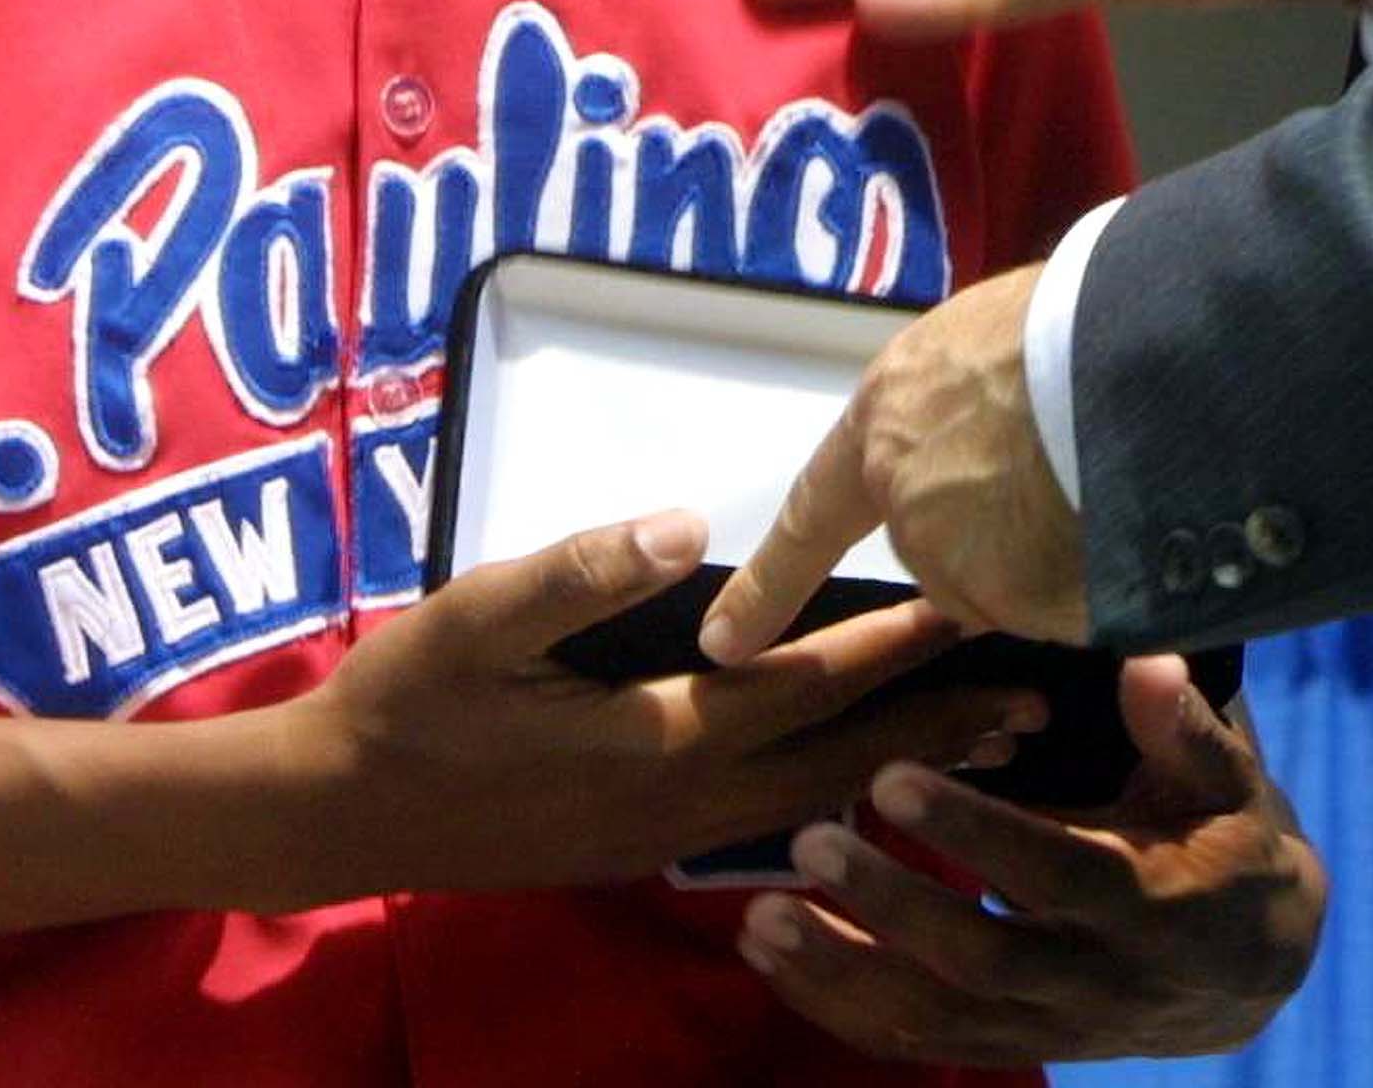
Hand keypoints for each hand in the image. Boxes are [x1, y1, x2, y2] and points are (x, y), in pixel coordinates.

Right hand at [277, 512, 1043, 902]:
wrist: (339, 813)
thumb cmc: (408, 699)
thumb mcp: (478, 615)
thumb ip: (581, 571)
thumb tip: (682, 526)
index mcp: (653, 742)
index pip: (800, 687)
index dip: (888, 644)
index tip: (970, 605)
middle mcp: (680, 803)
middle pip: (835, 758)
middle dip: (934, 721)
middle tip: (1032, 692)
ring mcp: (664, 838)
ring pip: (813, 799)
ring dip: (902, 761)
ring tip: (989, 738)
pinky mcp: (644, 846)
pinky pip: (774, 819)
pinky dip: (842, 793)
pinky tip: (874, 778)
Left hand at [702, 272, 1087, 660]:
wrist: (1122, 358)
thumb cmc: (1064, 325)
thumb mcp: (984, 338)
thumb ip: (959, 399)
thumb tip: (988, 418)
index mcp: (887, 423)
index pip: (812, 517)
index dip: (769, 584)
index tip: (723, 642)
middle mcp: (908, 503)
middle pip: (950, 550)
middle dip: (1003, 527)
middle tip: (1066, 460)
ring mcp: (961, 561)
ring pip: (1014, 580)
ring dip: (1053, 551)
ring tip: (1105, 473)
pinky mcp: (1018, 604)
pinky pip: (1063, 604)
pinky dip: (1093, 578)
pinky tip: (1121, 516)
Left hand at [737, 658, 1325, 1065]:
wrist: (1246, 969)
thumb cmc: (1226, 844)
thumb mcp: (1227, 783)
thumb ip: (1182, 729)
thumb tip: (1144, 662)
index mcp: (1149, 905)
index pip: (1055, 873)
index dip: (976, 834)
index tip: (894, 779)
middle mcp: (1091, 981)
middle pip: (980, 960)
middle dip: (890, 905)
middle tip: (807, 842)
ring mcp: (1044, 1025)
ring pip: (934, 1017)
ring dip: (842, 971)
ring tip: (760, 918)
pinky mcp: (1007, 1041)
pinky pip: (915, 1041)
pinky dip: (838, 1007)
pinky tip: (769, 957)